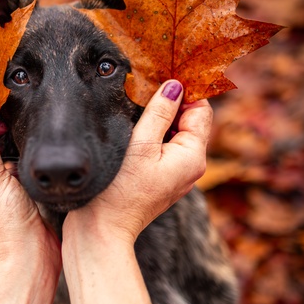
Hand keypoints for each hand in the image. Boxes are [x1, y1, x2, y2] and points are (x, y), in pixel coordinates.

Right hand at [64, 80, 212, 245]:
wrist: (102, 230)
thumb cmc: (120, 190)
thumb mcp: (141, 145)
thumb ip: (160, 113)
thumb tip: (175, 85)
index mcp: (193, 156)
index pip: (201, 110)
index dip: (186, 90)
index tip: (164, 74)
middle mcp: (190, 165)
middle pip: (189, 120)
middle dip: (171, 101)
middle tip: (144, 85)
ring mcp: (175, 172)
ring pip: (174, 132)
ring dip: (159, 116)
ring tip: (134, 104)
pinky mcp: (159, 177)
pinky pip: (163, 146)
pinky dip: (152, 132)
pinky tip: (132, 126)